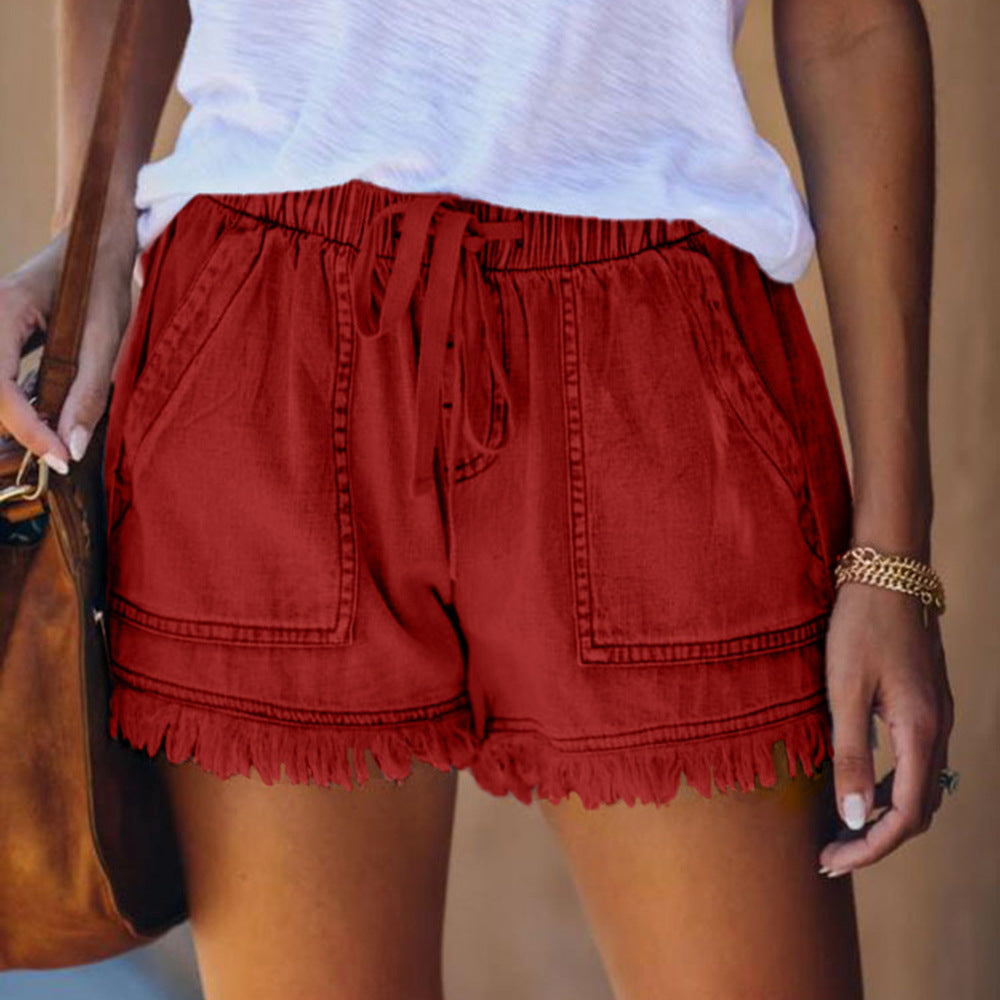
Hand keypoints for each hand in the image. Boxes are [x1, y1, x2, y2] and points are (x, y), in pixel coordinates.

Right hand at [0, 222, 136, 470]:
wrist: (95, 242)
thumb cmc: (102, 281)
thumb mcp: (106, 339)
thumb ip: (88, 393)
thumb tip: (72, 446)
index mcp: (4, 312)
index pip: (0, 388)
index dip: (27, 430)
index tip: (58, 459)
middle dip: (19, 430)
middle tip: (57, 457)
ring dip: (19, 419)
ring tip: (54, 443)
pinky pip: (1, 379)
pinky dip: (20, 404)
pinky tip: (46, 418)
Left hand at [818, 576, 953, 875]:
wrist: (887, 572)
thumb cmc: (860, 627)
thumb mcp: (844, 691)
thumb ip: (849, 755)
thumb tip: (852, 818)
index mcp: (921, 733)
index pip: (904, 816)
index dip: (869, 847)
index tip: (831, 861)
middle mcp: (938, 731)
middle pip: (918, 810)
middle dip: (876, 840)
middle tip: (830, 855)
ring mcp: (937, 717)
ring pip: (920, 788)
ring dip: (883, 816)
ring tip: (839, 831)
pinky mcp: (926, 704)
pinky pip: (917, 764)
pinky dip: (890, 788)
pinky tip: (859, 787)